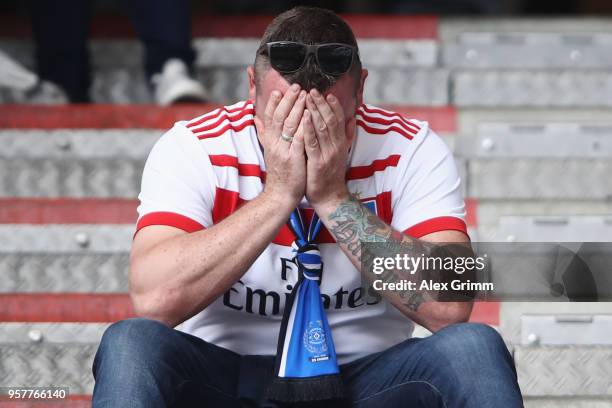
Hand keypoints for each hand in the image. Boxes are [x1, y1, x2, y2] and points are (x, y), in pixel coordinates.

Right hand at [254, 84, 306, 208]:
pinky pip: (298, 140)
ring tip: (305, 95)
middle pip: (279, 117)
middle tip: (296, 86)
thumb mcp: (269, 152)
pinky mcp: (294, 159)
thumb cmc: (279, 174)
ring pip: (288, 125)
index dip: (273, 103)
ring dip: (297, 108)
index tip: (279, 90)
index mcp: (269, 141)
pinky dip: (303, 126)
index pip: (269, 117)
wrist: (280, 196)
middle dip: (288, 100)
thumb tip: (256, 118)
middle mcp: (274, 144)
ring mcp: (283, 151)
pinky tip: (309, 116)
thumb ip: (264, 134)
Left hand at [303, 89, 355, 209]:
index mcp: (341, 143)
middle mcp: (337, 146)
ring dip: (314, 111)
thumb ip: (346, 136)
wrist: (330, 198)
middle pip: (330, 120)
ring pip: (322, 128)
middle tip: (312, 90)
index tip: (326, 92)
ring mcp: (328, 154)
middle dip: (321, 104)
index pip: (339, 119)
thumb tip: (352, 119)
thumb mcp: (340, 153)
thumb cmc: (331, 175)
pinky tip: (304, 118)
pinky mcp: (318, 163)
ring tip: (307, 97)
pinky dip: (309, 129)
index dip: (333, 105)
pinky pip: (313, 143)